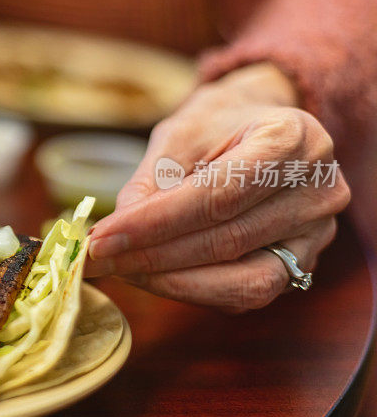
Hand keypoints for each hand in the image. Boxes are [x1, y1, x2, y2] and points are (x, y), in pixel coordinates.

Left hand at [86, 63, 350, 311]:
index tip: (101, 239)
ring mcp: (319, 231)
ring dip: (171, 281)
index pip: (216, 196)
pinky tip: (154, 276)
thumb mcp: (177, 136)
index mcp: (292, 137)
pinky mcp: (305, 261)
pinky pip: (249, 292)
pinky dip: (196, 289)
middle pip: (228, 240)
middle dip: (152, 257)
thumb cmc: (217, 125)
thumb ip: (148, 185)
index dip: (154, 224)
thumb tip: (113, 239)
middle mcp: (319, 188)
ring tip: (121, 269)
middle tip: (98, 260)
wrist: (261, 125)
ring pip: (243, 279)